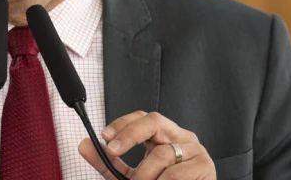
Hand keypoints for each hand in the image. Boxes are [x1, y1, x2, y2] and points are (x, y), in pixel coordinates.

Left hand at [78, 111, 215, 178]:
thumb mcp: (130, 175)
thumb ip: (109, 161)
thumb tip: (84, 145)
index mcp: (164, 136)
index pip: (142, 117)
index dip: (123, 123)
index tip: (105, 136)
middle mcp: (181, 137)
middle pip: (154, 120)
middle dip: (130, 133)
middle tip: (113, 150)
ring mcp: (196, 150)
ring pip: (162, 154)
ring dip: (145, 174)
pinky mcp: (206, 167)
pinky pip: (176, 173)